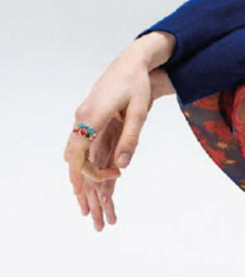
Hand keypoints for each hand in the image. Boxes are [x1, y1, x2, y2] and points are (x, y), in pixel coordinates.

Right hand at [64, 53, 159, 230]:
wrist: (131, 61)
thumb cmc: (136, 83)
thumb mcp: (139, 111)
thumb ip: (130, 138)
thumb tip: (122, 167)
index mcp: (91, 117)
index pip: (79, 156)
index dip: (93, 174)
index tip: (117, 178)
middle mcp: (82, 119)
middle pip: (72, 160)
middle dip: (81, 188)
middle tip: (91, 215)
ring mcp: (83, 119)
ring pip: (74, 155)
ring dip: (81, 179)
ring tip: (89, 206)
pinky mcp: (88, 119)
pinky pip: (81, 147)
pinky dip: (84, 166)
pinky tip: (93, 179)